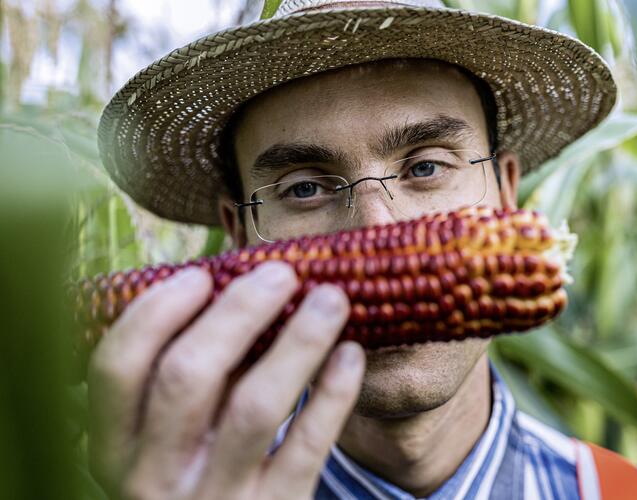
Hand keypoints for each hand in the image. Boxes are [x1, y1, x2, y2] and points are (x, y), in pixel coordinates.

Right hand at [87, 262, 364, 498]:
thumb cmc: (198, 474)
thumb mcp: (168, 439)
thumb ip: (189, 381)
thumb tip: (239, 292)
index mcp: (115, 447)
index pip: (116, 366)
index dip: (157, 311)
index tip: (201, 275)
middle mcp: (155, 477)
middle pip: (188, 376)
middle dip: (238, 312)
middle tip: (281, 274)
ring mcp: (216, 498)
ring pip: (255, 407)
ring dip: (298, 341)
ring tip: (331, 299)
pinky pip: (308, 445)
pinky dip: (333, 393)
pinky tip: (350, 354)